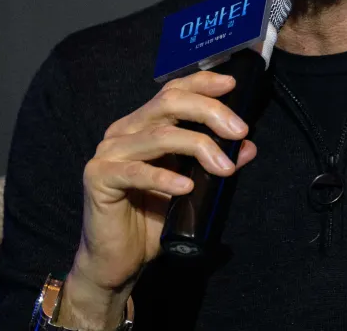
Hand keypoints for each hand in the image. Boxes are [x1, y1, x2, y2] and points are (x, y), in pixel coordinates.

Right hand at [60, 70, 257, 322]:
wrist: (117, 262)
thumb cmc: (151, 220)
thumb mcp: (192, 187)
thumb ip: (214, 163)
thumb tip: (247, 146)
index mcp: (143, 125)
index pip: (172, 91)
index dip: (202, 83)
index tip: (233, 85)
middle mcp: (124, 131)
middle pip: (168, 103)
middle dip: (209, 111)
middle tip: (239, 131)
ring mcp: (109, 152)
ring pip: (159, 134)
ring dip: (198, 146)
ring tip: (224, 168)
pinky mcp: (99, 178)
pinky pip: (136, 172)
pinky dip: (164, 178)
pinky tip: (186, 187)